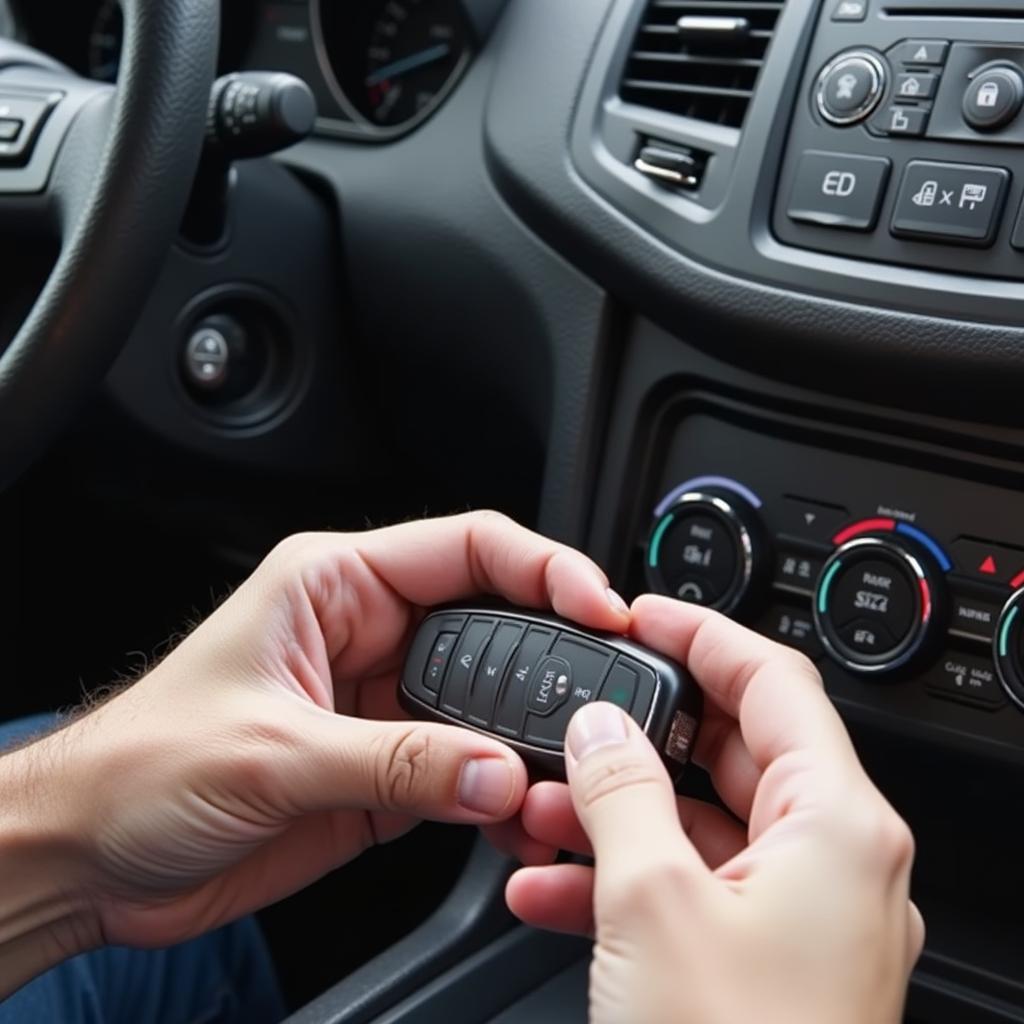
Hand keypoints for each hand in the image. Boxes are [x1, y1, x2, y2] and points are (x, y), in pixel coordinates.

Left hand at [0, 512, 628, 991]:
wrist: (93, 858)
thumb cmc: (142, 766)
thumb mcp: (272, 752)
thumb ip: (394, 762)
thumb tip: (495, 771)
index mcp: (336, 583)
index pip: (466, 548)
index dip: (544, 567)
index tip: (599, 605)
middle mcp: (369, 634)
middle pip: (493, 623)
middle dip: (552, 656)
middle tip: (600, 695)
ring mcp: (383, 705)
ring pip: (489, 704)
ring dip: (530, 736)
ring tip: (566, 769)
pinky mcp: (387, 770)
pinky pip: (466, 771)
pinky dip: (500, 793)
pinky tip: (520, 816)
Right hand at [506, 596, 922, 1023]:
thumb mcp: (652, 902)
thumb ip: (621, 790)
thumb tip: (604, 726)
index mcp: (837, 825)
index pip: (772, 681)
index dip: (702, 633)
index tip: (642, 614)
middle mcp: (835, 864)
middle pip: (731, 752)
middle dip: (640, 738)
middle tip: (577, 721)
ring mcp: (803, 919)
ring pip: (700, 827)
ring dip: (615, 815)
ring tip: (538, 814)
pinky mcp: (766, 966)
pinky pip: (691, 892)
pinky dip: (623, 881)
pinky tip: (550, 891)